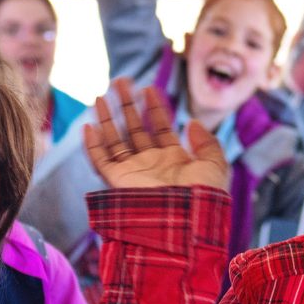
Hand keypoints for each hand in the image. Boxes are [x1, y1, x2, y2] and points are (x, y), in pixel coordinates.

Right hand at [85, 77, 228, 190]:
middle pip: (134, 129)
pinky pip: (101, 161)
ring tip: (100, 95)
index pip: (160, 128)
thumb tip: (193, 123)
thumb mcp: (214, 166)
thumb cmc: (201, 197)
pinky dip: (92, 145)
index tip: (149, 88)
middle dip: (127, 105)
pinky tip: (88, 126)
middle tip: (120, 81)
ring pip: (115, 140)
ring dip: (107, 118)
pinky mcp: (117, 182)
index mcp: (173, 161)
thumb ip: (207, 144)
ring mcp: (132, 173)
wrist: (183, 223)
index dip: (154, 107)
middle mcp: (150, 165)